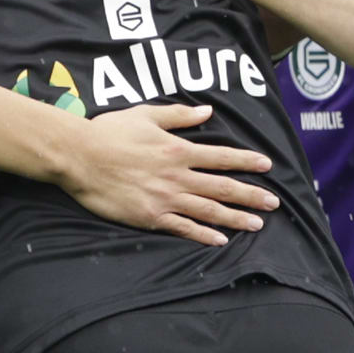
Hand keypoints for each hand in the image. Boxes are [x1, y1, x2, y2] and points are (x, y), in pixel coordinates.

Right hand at [50, 101, 279, 244]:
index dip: (247, 161)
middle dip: (251, 195)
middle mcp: (177, 175)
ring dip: (235, 217)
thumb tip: (207, 112)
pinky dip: (203, 234)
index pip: (221, 156)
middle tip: (274, 202)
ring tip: (257, 224)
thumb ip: (178, 115)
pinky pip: (183, 228)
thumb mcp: (145, 115)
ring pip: (209, 210)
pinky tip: (220, 240)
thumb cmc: (108, 132)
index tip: (268, 166)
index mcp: (178, 149)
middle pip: (223, 187)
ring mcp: (165, 198)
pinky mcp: (150, 216)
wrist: (79, 157)